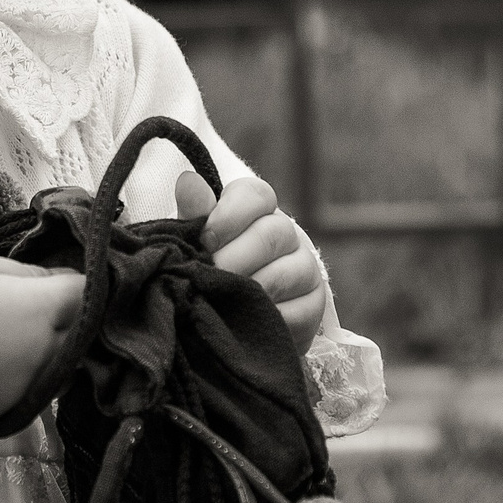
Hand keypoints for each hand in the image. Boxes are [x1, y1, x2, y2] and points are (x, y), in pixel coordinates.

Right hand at [0, 251, 83, 431]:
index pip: (86, 292)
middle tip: (31, 306)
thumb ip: (22, 273)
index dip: (79, 283)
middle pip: (79, 331)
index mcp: (38, 309)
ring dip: (49, 348)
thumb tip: (57, 281)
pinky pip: (34, 385)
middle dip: (66, 317)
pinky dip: (25, 373)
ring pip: (61, 362)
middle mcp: (46, 350)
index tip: (60, 280)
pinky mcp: (12, 409)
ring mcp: (31, 385)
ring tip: (8, 336)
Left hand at [174, 171, 326, 349]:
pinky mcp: (314, 304)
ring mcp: (305, 268)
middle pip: (273, 234)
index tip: (206, 239)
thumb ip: (193, 215)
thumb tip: (188, 180)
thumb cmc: (209, 270)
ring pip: (287, 272)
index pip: (257, 195)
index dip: (230, 215)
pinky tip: (247, 322)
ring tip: (224, 301)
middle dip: (235, 259)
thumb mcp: (196, 243)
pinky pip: (300, 309)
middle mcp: (287, 234)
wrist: (227, 319)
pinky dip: (271, 318)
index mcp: (257, 210)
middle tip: (210, 277)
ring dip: (251, 289)